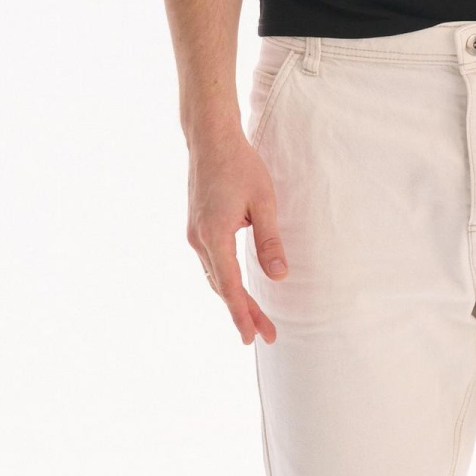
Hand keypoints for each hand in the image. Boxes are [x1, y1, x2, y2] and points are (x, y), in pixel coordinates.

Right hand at [187, 129, 288, 344]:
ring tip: (256, 319)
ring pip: (216, 277)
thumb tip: (279, 277)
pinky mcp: (197, 228)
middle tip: (264, 336)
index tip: (252, 337)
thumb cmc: (240, 165)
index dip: (242, 314)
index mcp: (215, 235)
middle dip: (243, 312)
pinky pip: (212, 264)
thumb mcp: (264, 203)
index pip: (230, 286)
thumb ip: (270, 242)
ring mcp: (195, 234)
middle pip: (223, 287)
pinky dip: (226, 281)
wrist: (210, 139)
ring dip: (234, 299)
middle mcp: (199, 240)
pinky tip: (238, 290)